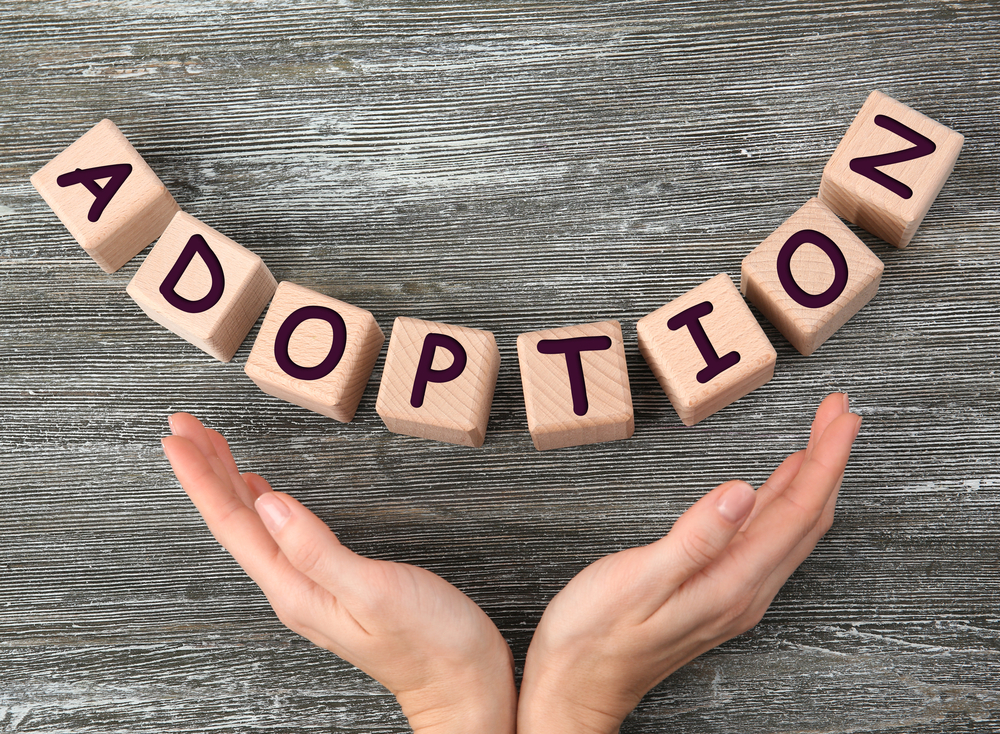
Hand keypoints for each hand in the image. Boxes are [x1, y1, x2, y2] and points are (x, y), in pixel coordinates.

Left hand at [161, 414, 515, 733]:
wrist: (461, 685)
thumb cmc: (429, 644)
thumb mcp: (374, 590)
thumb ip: (316, 550)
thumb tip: (270, 505)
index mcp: (296, 589)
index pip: (233, 524)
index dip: (202, 477)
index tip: (179, 436)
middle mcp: (295, 589)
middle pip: (235, 522)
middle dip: (206, 470)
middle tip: (185, 426)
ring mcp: (312, 587)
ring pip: (254, 526)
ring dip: (228, 484)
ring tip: (211, 448)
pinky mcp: (333, 583)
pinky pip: (280, 535)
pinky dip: (263, 504)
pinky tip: (261, 493)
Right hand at [517, 392, 861, 733]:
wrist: (575, 686)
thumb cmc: (595, 637)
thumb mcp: (638, 581)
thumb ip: (695, 538)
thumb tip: (742, 491)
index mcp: (732, 584)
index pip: (797, 513)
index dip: (825, 460)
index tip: (842, 417)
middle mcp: (745, 592)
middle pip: (807, 518)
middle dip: (830, 460)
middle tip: (841, 412)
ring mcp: (734, 595)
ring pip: (792, 529)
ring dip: (812, 479)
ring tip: (822, 438)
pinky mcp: (718, 593)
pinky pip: (770, 540)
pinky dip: (784, 502)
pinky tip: (779, 486)